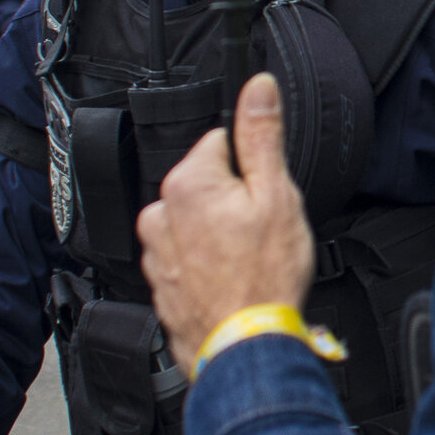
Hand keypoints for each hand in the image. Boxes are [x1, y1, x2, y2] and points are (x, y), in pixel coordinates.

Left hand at [138, 72, 313, 373]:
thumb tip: (258, 88)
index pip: (220, 144)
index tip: (263, 194)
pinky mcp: (161, 282)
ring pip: (195, 222)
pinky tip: (231, 280)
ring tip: (246, 262)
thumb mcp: (277, 194)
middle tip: (260, 232)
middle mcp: (161, 213)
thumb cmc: (263, 278)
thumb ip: (261, 135)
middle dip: (233, 202)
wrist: (245, 346)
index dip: (250, 168)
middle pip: (206, 184)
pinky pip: (186, 257)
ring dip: (218, 234)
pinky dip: (207, 265)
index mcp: (188, 182)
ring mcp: (157, 251)